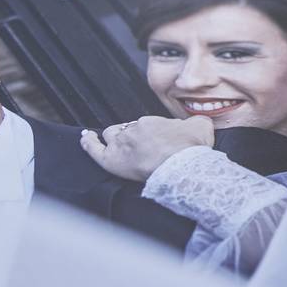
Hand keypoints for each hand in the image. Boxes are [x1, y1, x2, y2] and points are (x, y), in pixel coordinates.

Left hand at [79, 115, 214, 181]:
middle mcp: (133, 130)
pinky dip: (88, 142)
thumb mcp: (201, 126)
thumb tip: (198, 121)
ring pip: (110, 137)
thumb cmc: (192, 149)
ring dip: (112, 140)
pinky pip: (94, 149)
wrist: (186, 166)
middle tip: (139, 147)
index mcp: (151, 123)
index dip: (147, 135)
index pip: (142, 126)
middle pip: (124, 130)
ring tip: (115, 145)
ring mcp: (122, 144)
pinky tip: (85, 138)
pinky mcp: (113, 161)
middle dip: (129, 135)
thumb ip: (197, 121)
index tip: (154, 143)